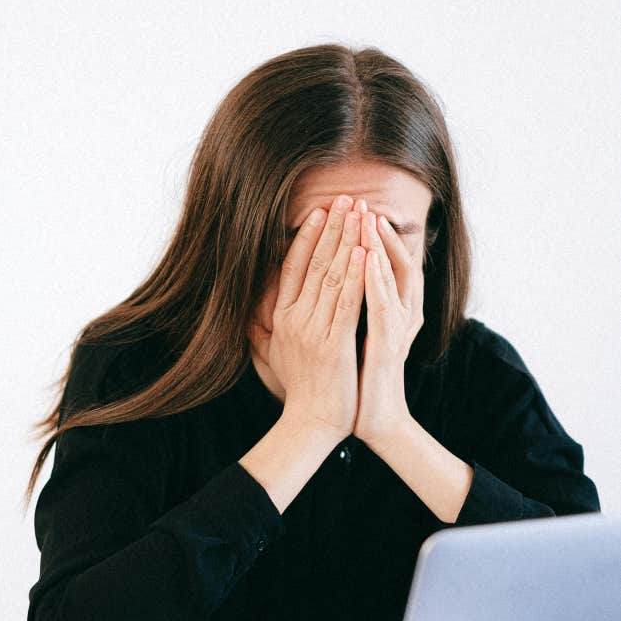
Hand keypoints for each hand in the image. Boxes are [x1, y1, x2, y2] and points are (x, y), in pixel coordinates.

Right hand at [248, 195, 365, 438]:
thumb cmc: (300, 390)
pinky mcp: (333, 344)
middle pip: (314, 263)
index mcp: (281, 318)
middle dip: (333, 227)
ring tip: (360, 213)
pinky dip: (356, 275)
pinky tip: (366, 251)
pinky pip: (347, 302)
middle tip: (347, 198)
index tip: (320, 211)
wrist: (310, 423)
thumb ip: (267, 327)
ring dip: (348, 240)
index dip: (307, 237)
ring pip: (332, 276)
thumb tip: (255, 310)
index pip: (293, 267)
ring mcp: (312, 331)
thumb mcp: (276, 353)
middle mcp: (293, 319)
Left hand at [352, 203, 424, 447]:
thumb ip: (337, 313)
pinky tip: (366, 258)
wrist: (372, 419)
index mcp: (384, 310)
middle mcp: (397, 313)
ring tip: (365, 218)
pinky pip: (384, 304)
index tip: (343, 212)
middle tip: (358, 202)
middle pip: (388, 262)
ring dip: (378, 245)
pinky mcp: (390, 343)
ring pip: (391, 276)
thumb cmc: (356, 381)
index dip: (361, 238)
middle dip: (372, 231)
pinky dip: (376, 279)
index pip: (375, 264)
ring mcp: (397, 326)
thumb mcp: (344, 339)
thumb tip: (310, 292)